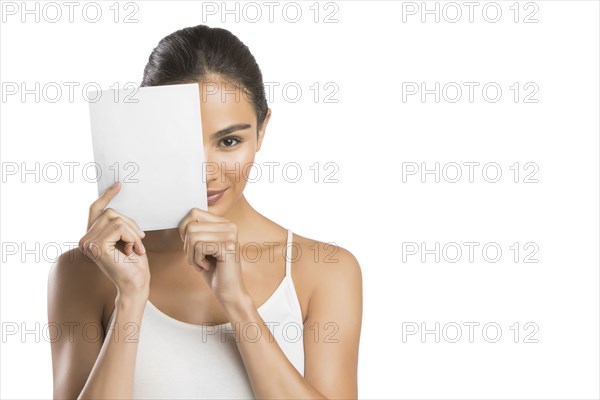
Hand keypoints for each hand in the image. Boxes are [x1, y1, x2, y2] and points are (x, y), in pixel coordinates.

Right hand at [78, 181, 149, 299]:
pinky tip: (132, 251)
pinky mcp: (96, 245)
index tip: (118, 184)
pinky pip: (120, 227)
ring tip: (134, 248)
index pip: (95, 209)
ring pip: (116, 219)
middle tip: (138, 242)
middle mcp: (84, 239)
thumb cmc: (134, 265)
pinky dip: (132, 237)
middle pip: (111, 212)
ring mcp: (88, 242)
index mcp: (90, 237)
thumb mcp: (127, 239)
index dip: (107, 196)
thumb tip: (117, 206)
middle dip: (130, 224)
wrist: (135, 285)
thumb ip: (118, 225)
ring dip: (132, 233)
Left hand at [178, 208, 248, 307]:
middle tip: (196, 259)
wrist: (229, 292)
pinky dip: (197, 260)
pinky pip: (198, 247)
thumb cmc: (214, 271)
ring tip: (201, 264)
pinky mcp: (227, 246)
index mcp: (224, 223)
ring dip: (191, 255)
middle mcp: (230, 226)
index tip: (191, 247)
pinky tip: (207, 267)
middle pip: (190, 225)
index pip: (193, 213)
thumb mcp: (202, 247)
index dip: (184, 230)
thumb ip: (196, 232)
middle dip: (187, 246)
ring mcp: (230, 235)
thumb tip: (181, 222)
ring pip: (192, 236)